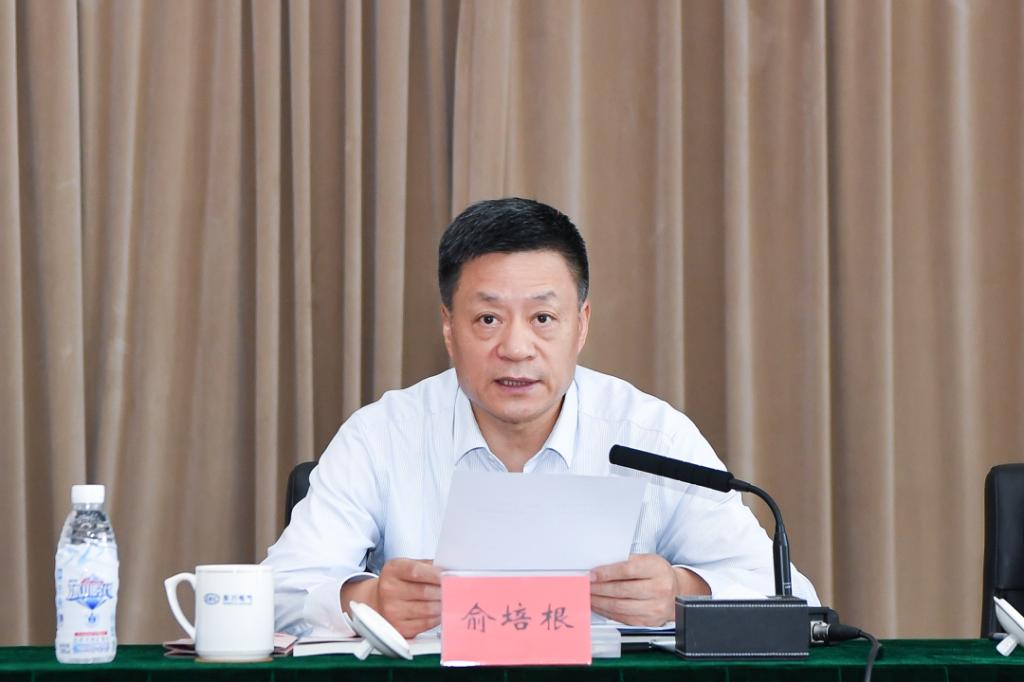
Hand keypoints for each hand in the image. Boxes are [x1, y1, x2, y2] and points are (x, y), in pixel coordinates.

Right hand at [341, 558, 441, 637]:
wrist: (378, 602)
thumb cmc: (398, 582)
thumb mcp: (407, 566)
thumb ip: (427, 565)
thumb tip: (449, 570)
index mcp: (392, 571)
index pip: (416, 571)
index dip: (435, 574)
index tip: (447, 576)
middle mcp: (389, 591)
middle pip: (425, 592)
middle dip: (443, 590)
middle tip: (453, 589)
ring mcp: (393, 611)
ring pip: (428, 609)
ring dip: (443, 604)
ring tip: (447, 599)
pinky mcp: (400, 628)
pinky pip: (427, 623)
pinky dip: (437, 617)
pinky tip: (439, 611)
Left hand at [590, 554, 709, 625]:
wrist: (677, 591)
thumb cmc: (657, 573)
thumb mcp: (647, 560)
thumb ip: (626, 562)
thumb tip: (599, 569)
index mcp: (657, 569)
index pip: (627, 570)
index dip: (606, 573)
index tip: (591, 574)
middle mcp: (659, 589)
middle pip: (621, 590)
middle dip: (598, 588)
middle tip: (585, 586)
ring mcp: (655, 608)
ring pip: (620, 607)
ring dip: (599, 602)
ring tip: (588, 596)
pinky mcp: (649, 621)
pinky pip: (623, 618)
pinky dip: (607, 612)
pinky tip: (599, 606)